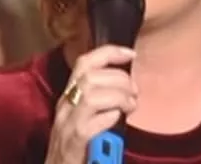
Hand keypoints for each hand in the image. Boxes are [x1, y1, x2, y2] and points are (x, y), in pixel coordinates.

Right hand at [44, 45, 137, 163]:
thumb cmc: (75, 148)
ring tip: (130, 106)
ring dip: (117, 97)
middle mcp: (65, 107)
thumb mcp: (85, 117)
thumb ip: (100, 101)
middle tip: (134, 93)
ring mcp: (66, 125)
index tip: (131, 54)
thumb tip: (127, 87)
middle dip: (119, 79)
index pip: (85, 63)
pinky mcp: (72, 145)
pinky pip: (88, 125)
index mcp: (69, 97)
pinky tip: (116, 120)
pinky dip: (106, 118)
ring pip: (90, 96)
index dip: (109, 53)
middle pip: (90, 77)